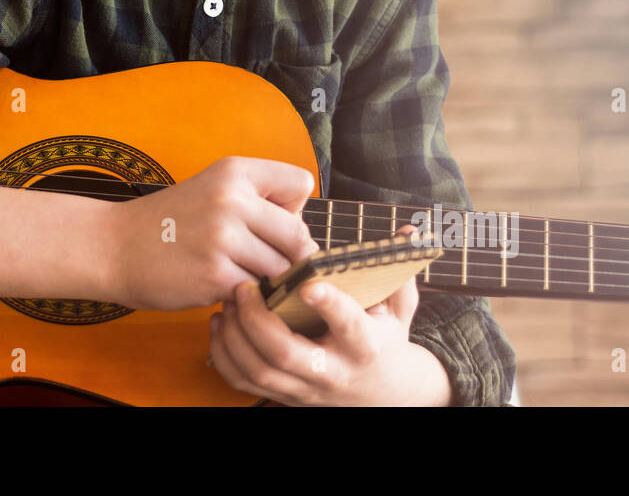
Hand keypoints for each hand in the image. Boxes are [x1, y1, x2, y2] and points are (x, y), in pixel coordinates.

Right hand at [107, 156, 319, 311]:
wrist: (113, 247)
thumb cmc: (170, 223)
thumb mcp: (213, 189)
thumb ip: (260, 200)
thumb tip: (307, 238)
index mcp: (234, 171)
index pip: (301, 184)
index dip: (293, 209)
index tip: (270, 224)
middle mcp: (232, 199)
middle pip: (300, 236)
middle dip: (290, 257)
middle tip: (263, 264)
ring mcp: (223, 239)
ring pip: (281, 270)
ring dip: (267, 282)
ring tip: (239, 276)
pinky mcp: (215, 276)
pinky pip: (256, 294)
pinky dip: (246, 298)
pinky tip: (221, 288)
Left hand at [207, 225, 450, 405]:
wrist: (383, 394)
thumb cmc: (386, 341)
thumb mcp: (400, 310)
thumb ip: (398, 271)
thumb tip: (407, 231)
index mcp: (365, 346)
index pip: (349, 328)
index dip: (329, 306)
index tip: (308, 283)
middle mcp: (333, 372)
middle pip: (286, 355)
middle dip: (258, 320)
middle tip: (244, 286)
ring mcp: (305, 388)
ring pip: (259, 371)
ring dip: (235, 336)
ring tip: (229, 301)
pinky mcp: (284, 396)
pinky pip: (243, 383)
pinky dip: (224, 355)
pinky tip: (221, 325)